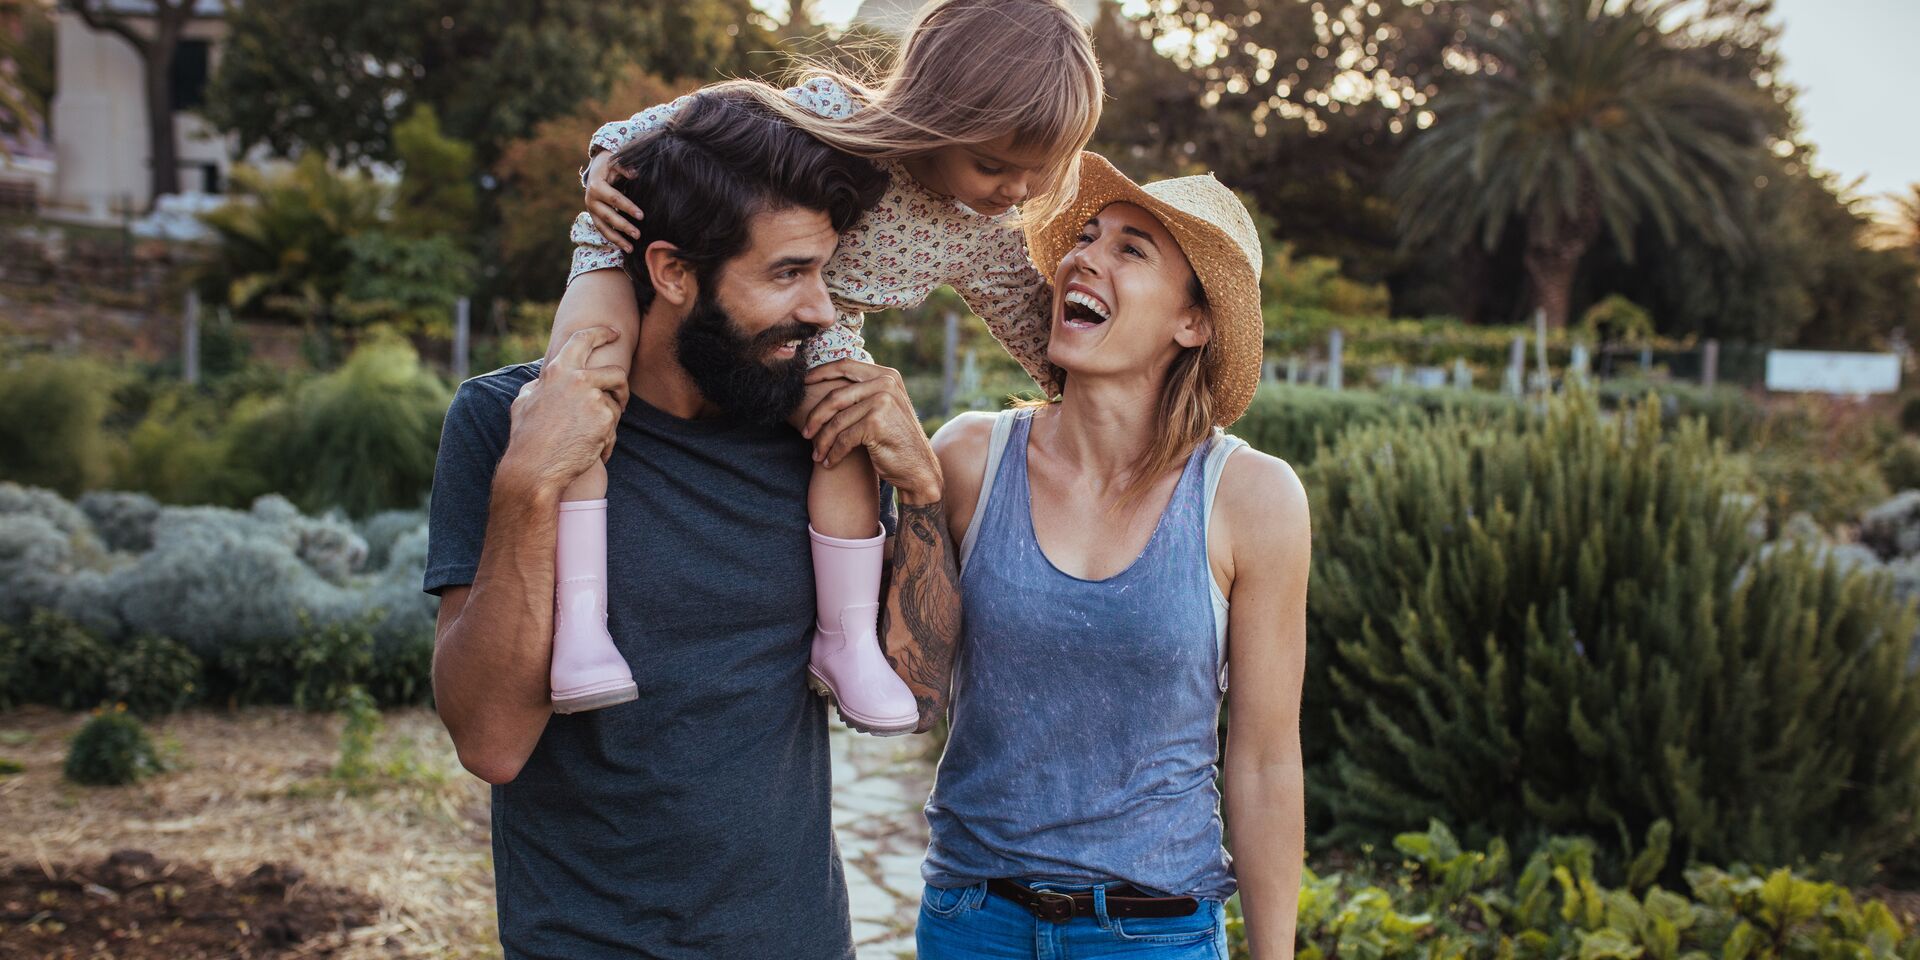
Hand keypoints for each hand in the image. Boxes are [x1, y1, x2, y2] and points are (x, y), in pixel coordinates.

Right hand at [504, 326, 627, 497]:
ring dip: (609, 420)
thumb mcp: (523, 402)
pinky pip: (614, 428)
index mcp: (558, 371)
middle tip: (620, 398)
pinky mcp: (605, 421)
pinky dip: (606, 442)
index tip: (614, 333)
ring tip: (594, 436)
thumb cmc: (526, 437)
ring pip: (616, 405)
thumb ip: (538, 386)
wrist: (535, 467)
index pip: (583, 340)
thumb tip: (542, 380)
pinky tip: (592, 451)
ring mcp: (593, 399)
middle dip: (621, 387)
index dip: (601, 333)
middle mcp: (578, 380)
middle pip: (616, 373)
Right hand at [585, 151, 643, 252]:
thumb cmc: (610, 167)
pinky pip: (603, 230)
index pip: (614, 199)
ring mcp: (591, 210)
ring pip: (603, 228)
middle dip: (623, 226)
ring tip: (631, 249)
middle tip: (638, 235)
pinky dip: (613, 239)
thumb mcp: (616, 163)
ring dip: (617, 239)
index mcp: (596, 186)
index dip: (627, 207)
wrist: (597, 170)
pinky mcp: (594, 217)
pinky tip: (625, 247)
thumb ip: (625, 168)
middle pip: (608, 216)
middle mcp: (591, 200)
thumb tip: (636, 174)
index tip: (641, 215)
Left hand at [801, 360, 942, 502]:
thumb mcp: (883, 407)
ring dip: (823, 441)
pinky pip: (843, 439)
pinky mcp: (876, 423)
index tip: (802, 384)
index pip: (845, 365)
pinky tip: (830, 462)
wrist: (918, 469)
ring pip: (837, 421)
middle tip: (805, 433)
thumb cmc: (895, 440)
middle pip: (835, 396)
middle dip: (815, 417)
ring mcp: (882, 402)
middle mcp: (886, 384)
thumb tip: (823, 378)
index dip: (820, 373)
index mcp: (887, 375)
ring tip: (817, 454)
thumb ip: (862, 392)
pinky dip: (834, 453)